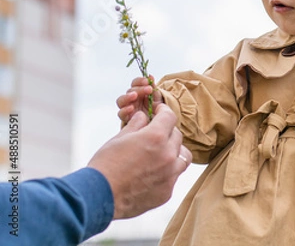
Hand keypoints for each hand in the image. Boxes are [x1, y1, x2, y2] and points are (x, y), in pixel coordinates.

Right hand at [88, 103, 191, 218]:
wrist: (98, 197)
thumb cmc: (105, 165)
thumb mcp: (119, 138)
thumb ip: (136, 125)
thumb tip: (143, 117)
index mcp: (156, 137)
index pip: (170, 117)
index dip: (163, 111)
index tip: (159, 111)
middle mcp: (168, 155)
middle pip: (177, 136)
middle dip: (167, 132)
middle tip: (155, 134)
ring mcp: (170, 175)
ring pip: (183, 156)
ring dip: (174, 152)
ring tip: (160, 154)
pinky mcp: (167, 192)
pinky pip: (174, 176)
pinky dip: (168, 172)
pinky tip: (153, 173)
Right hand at [116, 75, 163, 123]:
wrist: (158, 124)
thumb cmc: (156, 109)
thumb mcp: (157, 97)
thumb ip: (153, 87)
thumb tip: (150, 76)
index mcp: (138, 92)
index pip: (135, 83)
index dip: (140, 80)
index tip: (147, 81)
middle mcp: (131, 99)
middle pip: (129, 91)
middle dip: (139, 89)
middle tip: (148, 89)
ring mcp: (128, 108)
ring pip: (121, 101)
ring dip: (127, 97)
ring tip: (135, 96)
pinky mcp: (126, 118)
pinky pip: (121, 113)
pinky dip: (125, 110)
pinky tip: (131, 108)